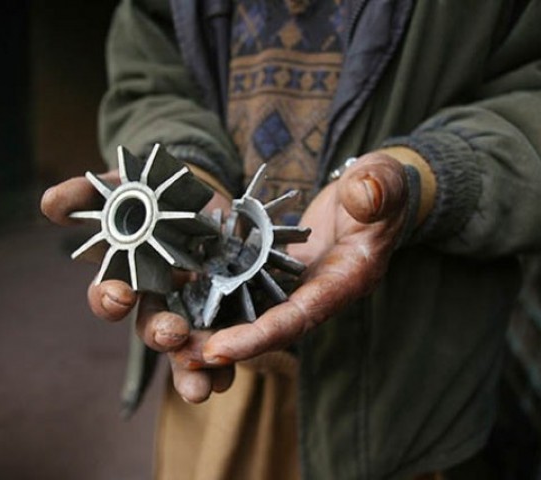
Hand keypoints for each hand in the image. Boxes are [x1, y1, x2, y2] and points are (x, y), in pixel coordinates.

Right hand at [40, 169, 234, 401]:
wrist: (200, 193)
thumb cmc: (152, 192)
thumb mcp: (123, 184)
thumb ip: (88, 194)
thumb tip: (50, 204)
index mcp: (127, 273)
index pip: (108, 295)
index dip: (109, 298)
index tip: (121, 294)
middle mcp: (155, 298)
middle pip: (149, 327)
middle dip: (158, 333)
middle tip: (172, 333)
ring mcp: (188, 307)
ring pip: (183, 350)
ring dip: (190, 372)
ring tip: (203, 388)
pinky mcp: (221, 309)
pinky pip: (221, 343)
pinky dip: (224, 364)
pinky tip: (229, 376)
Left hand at [173, 151, 433, 401]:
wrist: (372, 193)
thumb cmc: (380, 186)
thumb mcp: (382, 182)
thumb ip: (376, 190)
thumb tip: (364, 193)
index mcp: (345, 280)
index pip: (299, 316)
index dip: (259, 336)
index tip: (219, 350)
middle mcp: (319, 293)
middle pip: (270, 328)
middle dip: (227, 345)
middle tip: (182, 358)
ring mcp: (299, 285)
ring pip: (256, 315)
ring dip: (218, 329)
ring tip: (175, 342)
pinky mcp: (282, 273)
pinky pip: (250, 292)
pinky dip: (222, 301)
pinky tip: (188, 304)